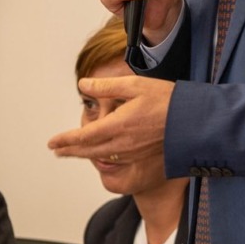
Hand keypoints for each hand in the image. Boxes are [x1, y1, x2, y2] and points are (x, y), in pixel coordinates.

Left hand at [47, 76, 173, 161]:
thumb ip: (106, 87)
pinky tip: (101, 153)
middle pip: (89, 151)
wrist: (193, 121)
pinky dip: (102, 156)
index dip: (65, 139)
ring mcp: (133, 152)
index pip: (83, 136)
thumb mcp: (134, 85)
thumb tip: (83, 85)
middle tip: (56, 151)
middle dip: (70, 151)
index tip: (51, 142)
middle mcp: (123, 143)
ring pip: (101, 156)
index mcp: (118, 125)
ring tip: (73, 153)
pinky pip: (116, 158)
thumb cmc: (167, 100)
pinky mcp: (142, 155)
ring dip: (84, 155)